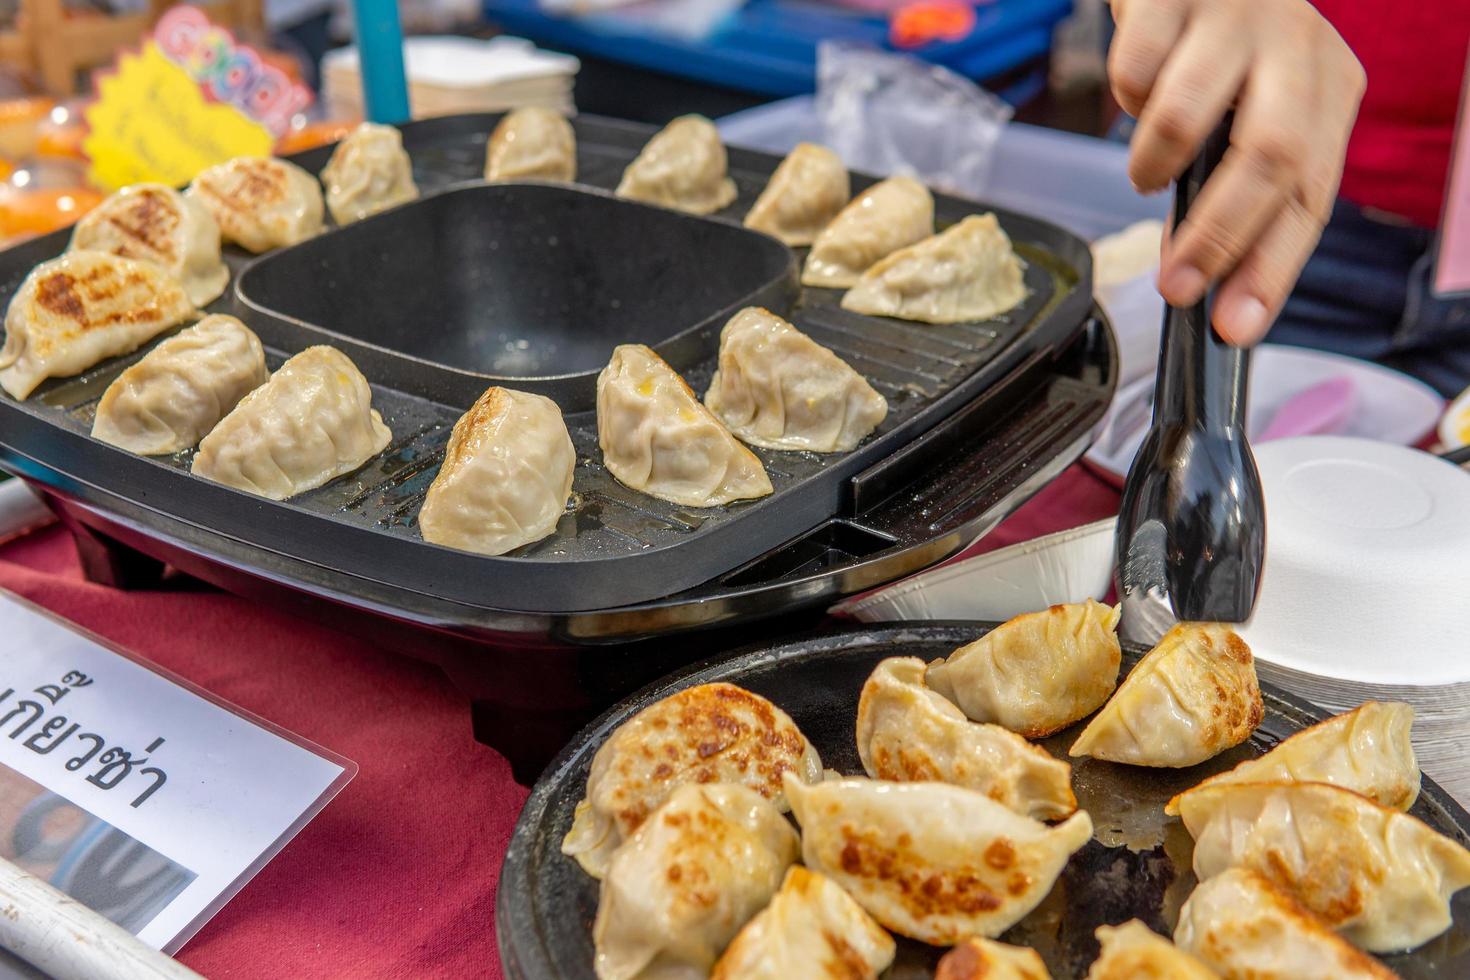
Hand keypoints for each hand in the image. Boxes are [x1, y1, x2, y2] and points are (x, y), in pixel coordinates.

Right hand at [1108, 0, 1364, 344]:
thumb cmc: (1224, 54)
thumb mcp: (1257, 116)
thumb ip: (1242, 193)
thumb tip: (1212, 286)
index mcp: (1329, 88)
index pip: (1310, 195)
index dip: (1271, 269)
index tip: (1231, 326)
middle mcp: (1295, 46)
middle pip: (1268, 158)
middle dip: (1215, 237)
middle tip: (1175, 285)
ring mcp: (1234, 17)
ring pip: (1186, 117)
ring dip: (1153, 167)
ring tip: (1148, 175)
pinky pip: (1132, 74)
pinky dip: (1124, 102)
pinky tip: (1137, 97)